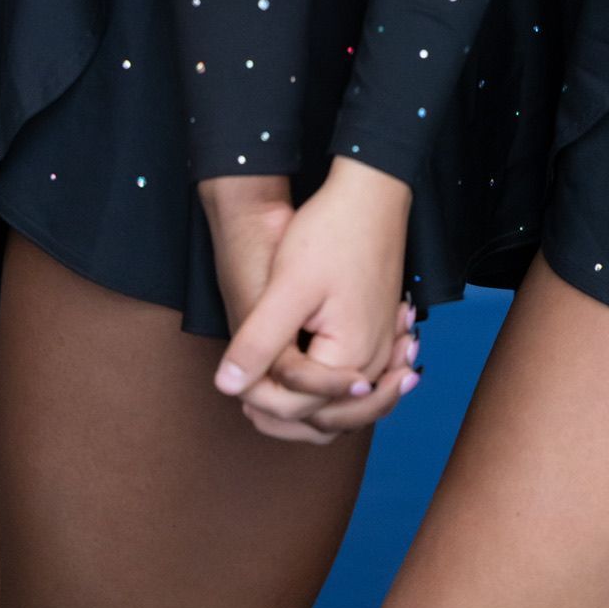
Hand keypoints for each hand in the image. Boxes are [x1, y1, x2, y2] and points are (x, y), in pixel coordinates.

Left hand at [214, 156, 418, 438]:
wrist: (370, 191)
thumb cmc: (331, 232)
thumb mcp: (287, 288)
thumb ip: (259, 342)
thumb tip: (226, 386)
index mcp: (352, 356)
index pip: (299, 408)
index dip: (259, 400)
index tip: (234, 380)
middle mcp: (374, 359)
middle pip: (327, 416)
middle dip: (284, 412)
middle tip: (247, 402)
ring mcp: (382, 344)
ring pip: (342, 402)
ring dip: (308, 407)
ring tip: (268, 400)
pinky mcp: (380, 327)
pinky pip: (356, 377)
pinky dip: (330, 388)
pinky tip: (305, 376)